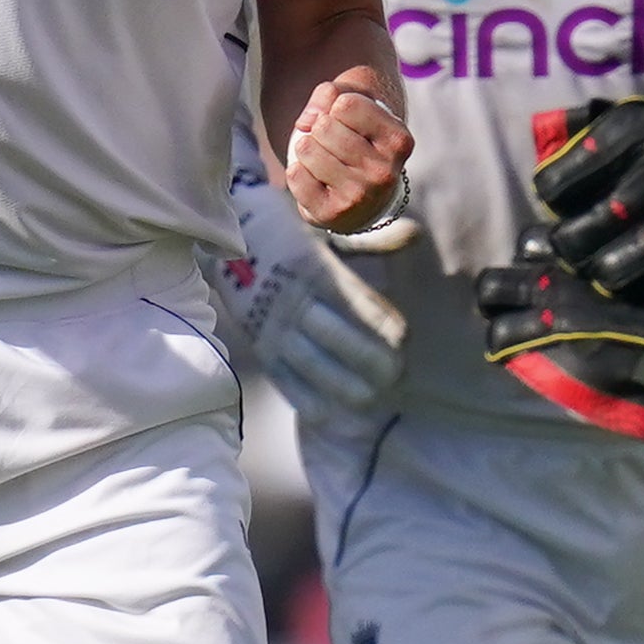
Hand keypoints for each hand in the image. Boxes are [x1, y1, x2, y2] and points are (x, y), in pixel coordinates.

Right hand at [214, 177, 403, 418]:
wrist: (227, 237)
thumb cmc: (287, 232)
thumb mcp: (327, 231)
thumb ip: (371, 241)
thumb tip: (416, 234)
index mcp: (314, 268)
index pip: (355, 302)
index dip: (381, 323)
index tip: (403, 337)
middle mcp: (294, 299)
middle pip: (337, 335)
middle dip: (369, 360)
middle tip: (397, 376)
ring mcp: (274, 324)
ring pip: (311, 361)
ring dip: (342, 384)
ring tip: (371, 399)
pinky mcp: (259, 344)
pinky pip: (282, 377)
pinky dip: (304, 398)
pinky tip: (329, 413)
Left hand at [283, 65, 413, 231]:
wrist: (361, 195)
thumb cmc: (357, 138)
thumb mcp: (354, 103)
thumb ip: (331, 93)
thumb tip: (306, 122)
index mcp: (399, 141)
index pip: (346, 104)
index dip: (338, 107)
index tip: (349, 123)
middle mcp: (385, 172)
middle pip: (324, 125)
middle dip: (320, 128)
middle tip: (334, 144)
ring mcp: (360, 196)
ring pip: (306, 148)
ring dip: (307, 149)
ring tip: (325, 160)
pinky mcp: (332, 214)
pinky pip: (295, 175)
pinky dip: (298, 171)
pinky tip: (316, 180)